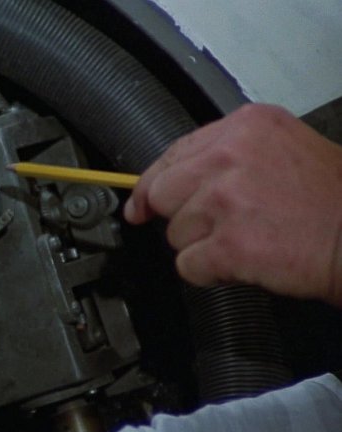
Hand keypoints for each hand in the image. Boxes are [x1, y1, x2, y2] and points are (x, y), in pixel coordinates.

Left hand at [124, 103, 341, 303]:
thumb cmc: (330, 201)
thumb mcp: (282, 150)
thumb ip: (226, 156)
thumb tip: (166, 182)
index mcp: (244, 127)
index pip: (172, 154)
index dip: (152, 184)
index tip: (139, 203)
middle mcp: (230, 155)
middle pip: (162, 192)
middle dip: (181, 217)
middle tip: (215, 228)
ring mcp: (227, 199)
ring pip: (175, 233)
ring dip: (203, 246)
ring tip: (248, 240)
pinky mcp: (229, 243)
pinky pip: (188, 265)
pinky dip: (211, 274)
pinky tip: (244, 263)